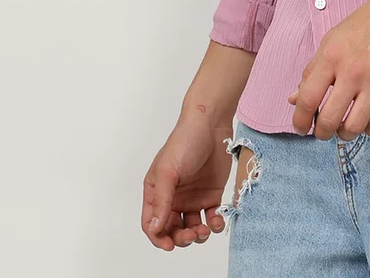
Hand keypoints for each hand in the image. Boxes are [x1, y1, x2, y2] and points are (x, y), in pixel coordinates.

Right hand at [141, 115, 232, 250]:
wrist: (211, 124)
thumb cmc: (184, 141)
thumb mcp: (168, 170)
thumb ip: (162, 201)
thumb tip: (155, 228)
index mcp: (156, 191)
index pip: (152, 223)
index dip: (158, 238)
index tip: (170, 245)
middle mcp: (173, 197)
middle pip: (172, 230)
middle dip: (180, 239)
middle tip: (191, 235)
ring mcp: (192, 197)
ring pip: (191, 228)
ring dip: (197, 235)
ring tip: (204, 229)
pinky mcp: (210, 194)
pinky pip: (211, 218)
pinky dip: (214, 225)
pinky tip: (217, 221)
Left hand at [286, 0, 369, 140]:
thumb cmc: (369, 21)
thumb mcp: (333, 39)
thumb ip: (314, 70)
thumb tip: (295, 98)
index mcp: (332, 56)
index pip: (307, 99)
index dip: (300, 120)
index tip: (301, 127)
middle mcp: (353, 71)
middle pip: (328, 120)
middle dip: (321, 132)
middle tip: (323, 131)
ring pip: (354, 127)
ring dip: (345, 134)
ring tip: (345, 127)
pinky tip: (368, 123)